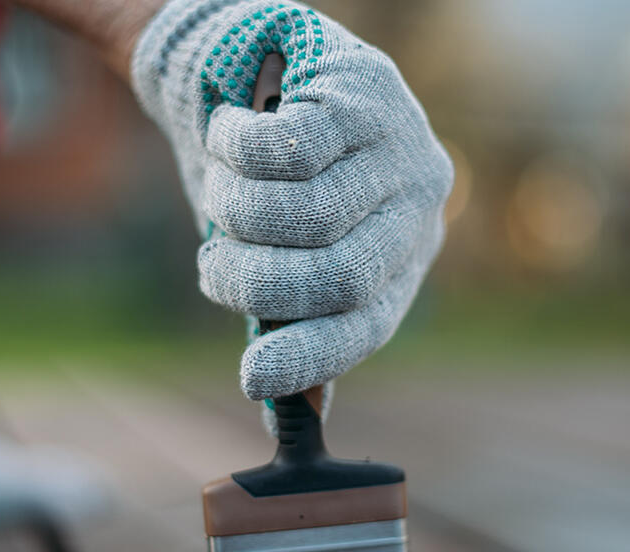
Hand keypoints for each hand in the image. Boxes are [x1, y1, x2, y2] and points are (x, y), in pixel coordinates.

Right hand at [131, 0, 452, 399]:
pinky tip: (227, 135)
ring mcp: (399, 144)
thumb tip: (303, 413)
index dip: (310, 357)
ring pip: (307, 213)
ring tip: (220, 191)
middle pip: (337, 275)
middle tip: (213, 264)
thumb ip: (296, 322)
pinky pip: (290, 149)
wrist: (251, 61)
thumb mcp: (284, 250)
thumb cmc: (269, 180)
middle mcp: (415, 206)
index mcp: (402, 260)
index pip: (365, 324)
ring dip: (237, 211)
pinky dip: (238, 152)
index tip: (252, 378)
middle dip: (255, 281)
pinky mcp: (366, 89)